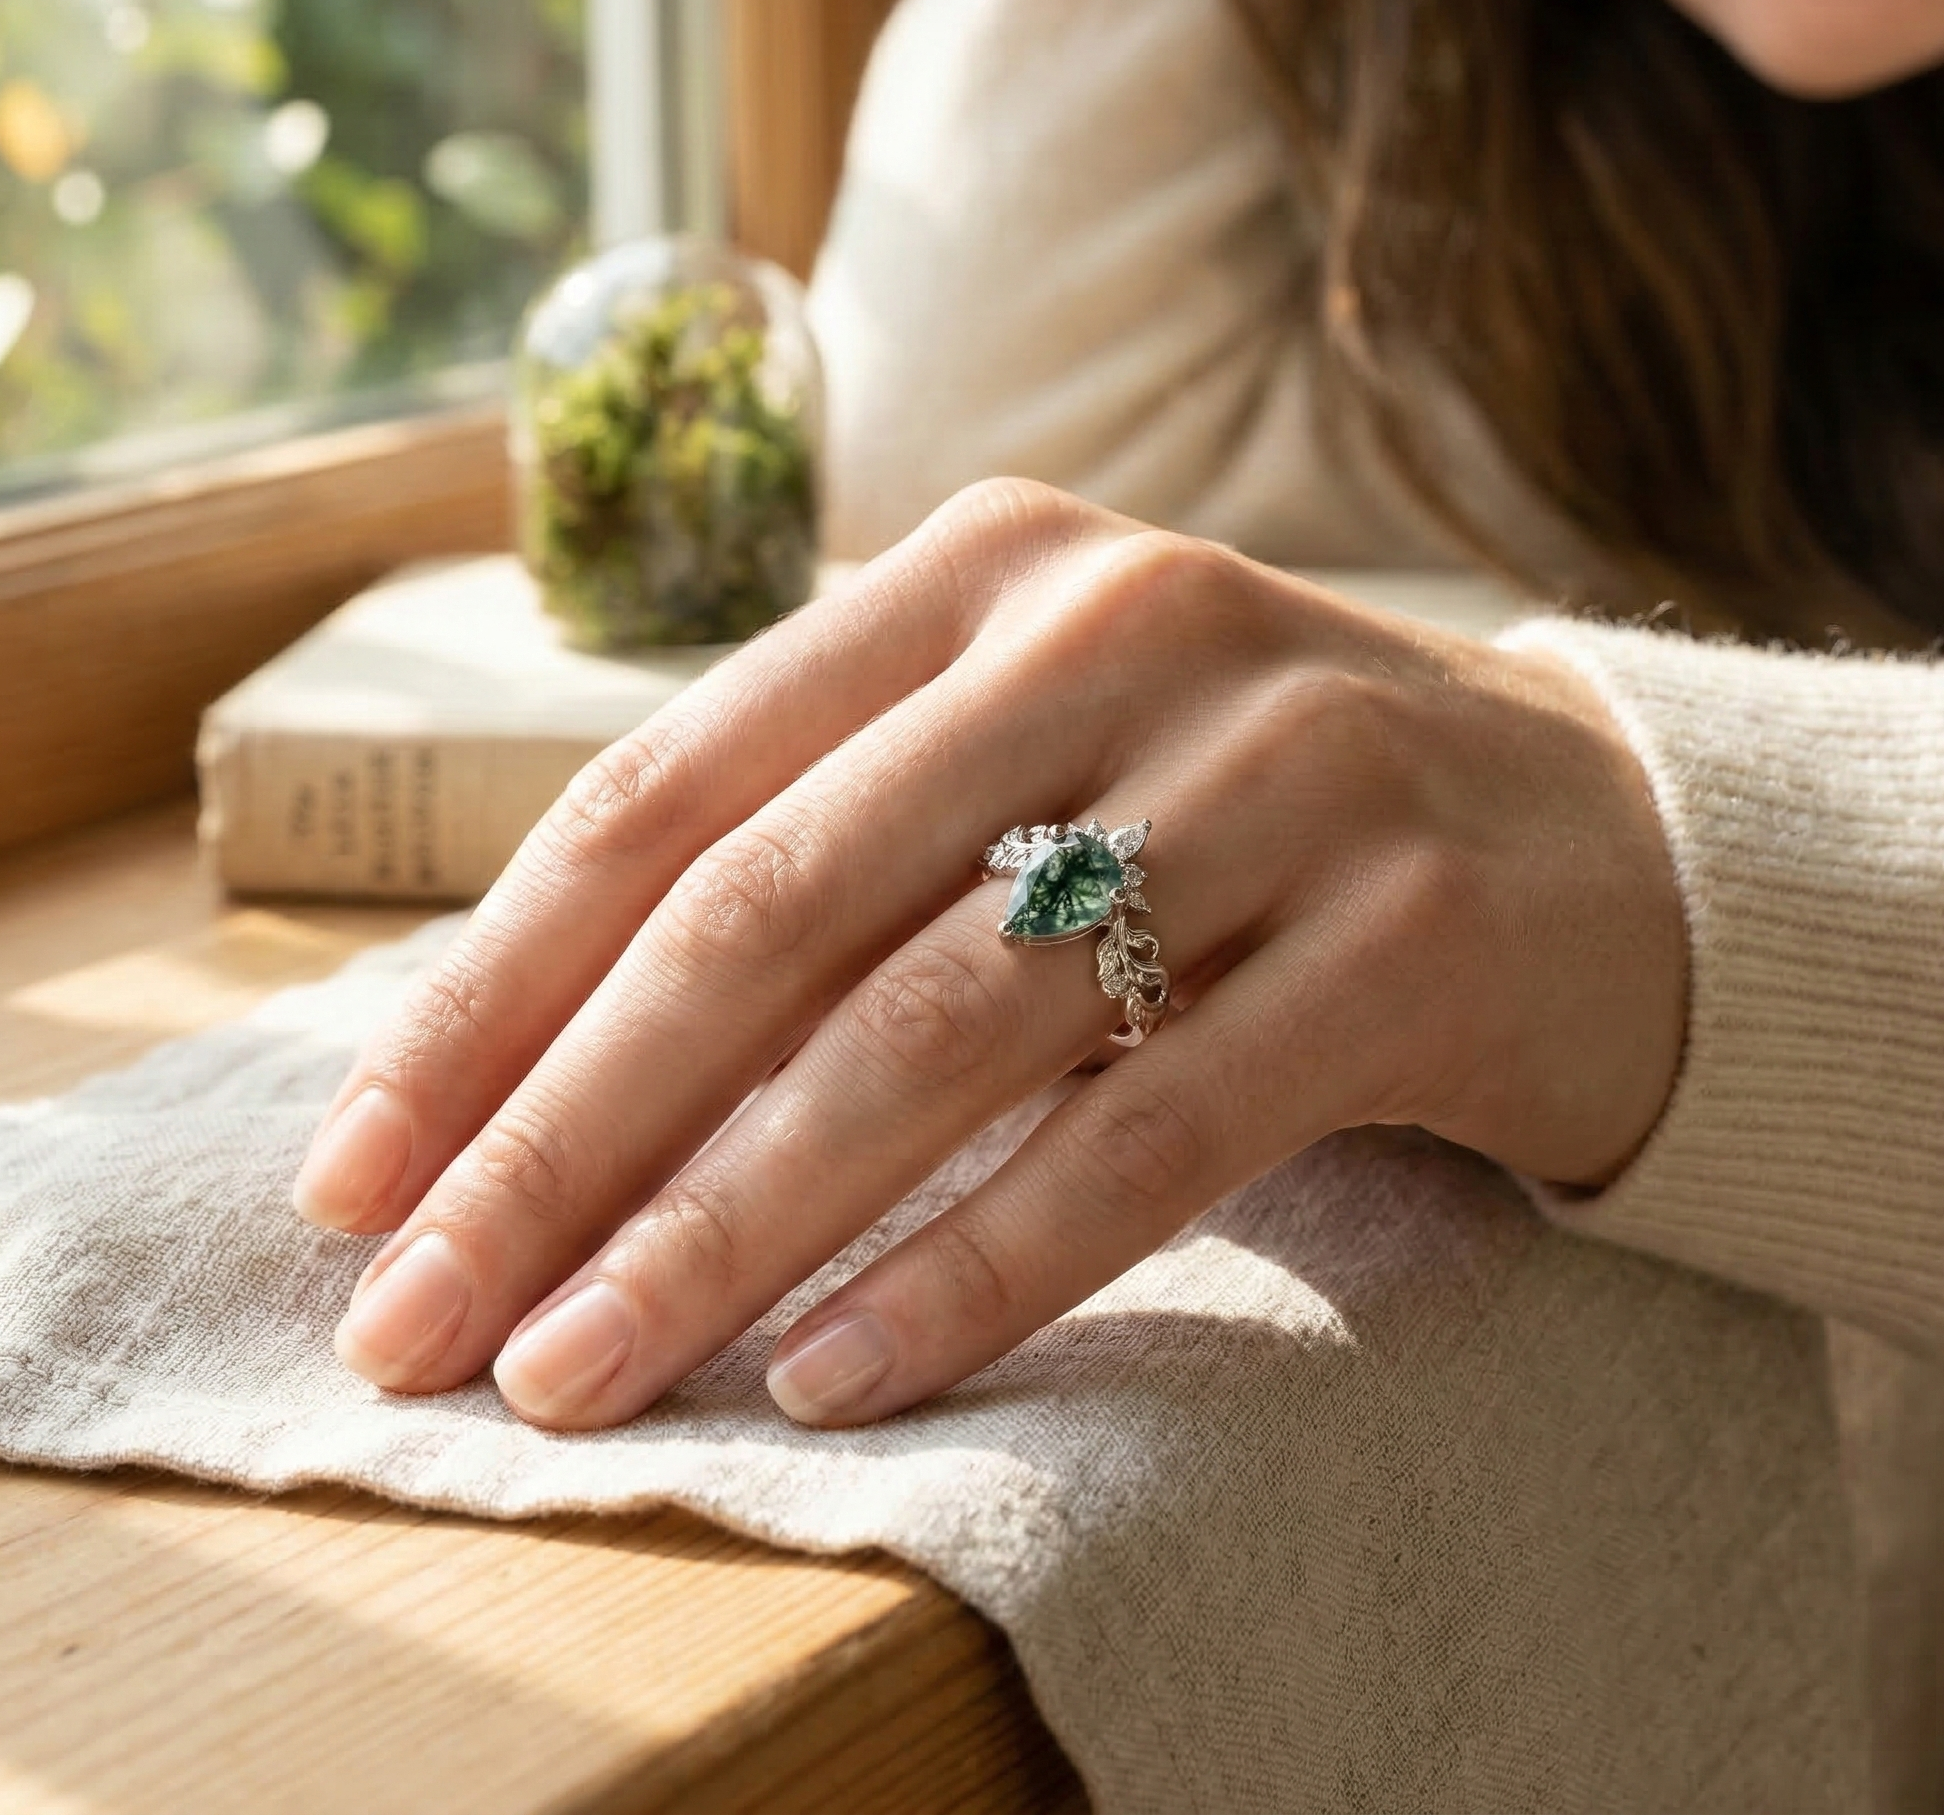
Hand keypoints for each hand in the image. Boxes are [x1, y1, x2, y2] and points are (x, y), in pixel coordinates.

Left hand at [292, 480, 1687, 1429]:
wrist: (1583, 841)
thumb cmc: (1233, 820)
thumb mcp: (1019, 773)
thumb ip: (819, 864)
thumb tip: (521, 1088)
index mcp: (975, 572)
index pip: (671, 792)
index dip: (493, 998)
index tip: (360, 1180)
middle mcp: (1113, 629)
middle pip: (775, 911)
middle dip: (569, 1138)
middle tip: (427, 1324)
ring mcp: (1276, 770)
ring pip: (940, 1029)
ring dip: (733, 1225)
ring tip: (584, 1372)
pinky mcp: (1407, 936)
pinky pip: (1145, 1131)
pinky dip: (978, 1265)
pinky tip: (841, 1371)